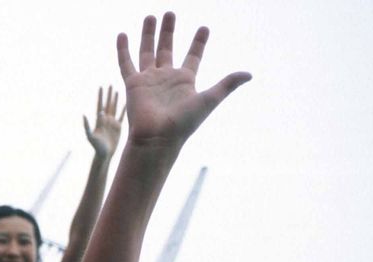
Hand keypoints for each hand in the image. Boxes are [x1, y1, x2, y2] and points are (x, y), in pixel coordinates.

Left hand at [83, 85, 124, 157]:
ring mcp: (112, 123)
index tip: (101, 87)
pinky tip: (126, 104)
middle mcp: (105, 120)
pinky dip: (124, 110)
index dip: (101, 96)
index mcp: (99, 120)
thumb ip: (87, 126)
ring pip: (114, 108)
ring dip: (115, 100)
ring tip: (116, 91)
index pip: (100, 105)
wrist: (104, 154)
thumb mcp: (90, 136)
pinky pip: (122, 116)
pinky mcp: (118, 128)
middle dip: (108, 95)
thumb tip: (84, 114)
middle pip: (108, 104)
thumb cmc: (97, 147)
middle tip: (109, 85)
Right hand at [117, 12, 250, 149]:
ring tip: (151, 16)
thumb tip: (249, 74)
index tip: (204, 28)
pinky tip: (122, 34)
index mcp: (185, 81)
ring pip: (147, 51)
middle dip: (169, 31)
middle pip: (167, 48)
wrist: (158, 138)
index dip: (199, 42)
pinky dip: (123, 50)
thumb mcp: (209, 99)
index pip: (193, 56)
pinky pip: (126, 63)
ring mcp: (149, 80)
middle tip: (170, 13)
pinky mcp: (133, 84)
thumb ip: (227, 84)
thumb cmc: (184, 123)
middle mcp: (166, 78)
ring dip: (149, 34)